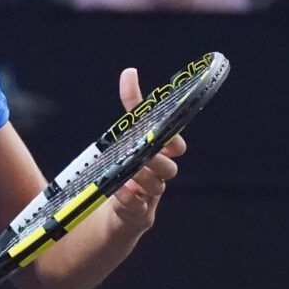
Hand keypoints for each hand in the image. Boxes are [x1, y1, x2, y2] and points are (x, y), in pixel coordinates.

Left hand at [111, 66, 184, 231]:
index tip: (162, 136)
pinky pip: (138, 209)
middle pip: (170, 168)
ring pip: (156, 187)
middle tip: (141, 153)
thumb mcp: (125, 137)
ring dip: (142, 178)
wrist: (112, 214)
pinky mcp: (137, 216)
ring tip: (126, 173)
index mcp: (159, 155)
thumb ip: (132, 107)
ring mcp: (149, 197)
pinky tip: (118, 190)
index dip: (173, 141)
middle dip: (157, 160)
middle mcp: (158, 176)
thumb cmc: (125, 168)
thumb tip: (130, 72)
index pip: (176, 146)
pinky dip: (128, 199)